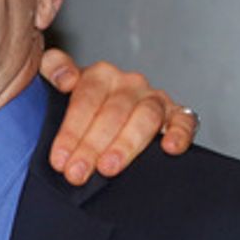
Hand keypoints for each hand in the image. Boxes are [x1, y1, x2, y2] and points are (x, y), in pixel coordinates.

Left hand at [40, 48, 197, 185]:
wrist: (108, 114)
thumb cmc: (82, 106)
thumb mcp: (58, 83)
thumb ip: (54, 68)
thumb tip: (65, 77)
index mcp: (100, 74)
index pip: (85, 100)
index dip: (71, 131)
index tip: (59, 159)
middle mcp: (129, 84)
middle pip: (113, 113)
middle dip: (92, 145)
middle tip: (77, 172)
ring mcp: (154, 99)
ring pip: (145, 117)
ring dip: (126, 144)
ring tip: (108, 168)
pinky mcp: (177, 115)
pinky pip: (184, 120)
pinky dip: (179, 132)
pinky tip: (168, 148)